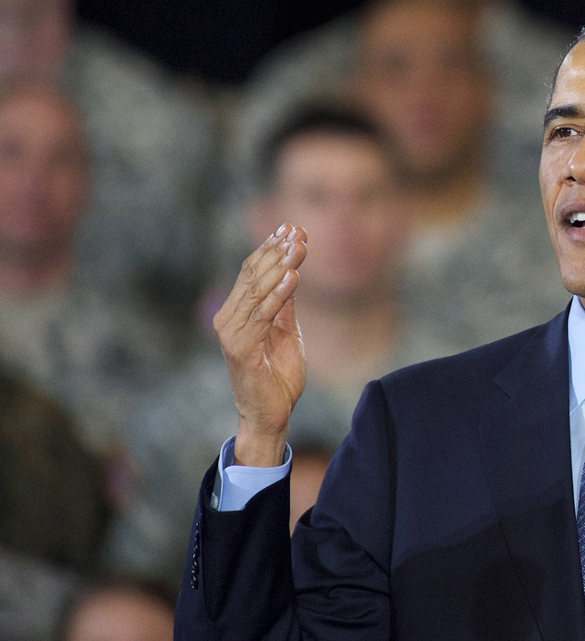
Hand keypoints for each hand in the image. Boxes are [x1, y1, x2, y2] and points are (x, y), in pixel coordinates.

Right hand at [213, 223, 307, 466]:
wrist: (270, 414)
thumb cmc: (277, 374)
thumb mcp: (286, 330)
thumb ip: (284, 302)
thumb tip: (292, 269)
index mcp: (237, 312)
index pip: (251, 271)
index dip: (271, 248)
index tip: (293, 227)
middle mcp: (228, 318)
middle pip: (253, 276)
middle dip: (277, 251)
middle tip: (299, 231)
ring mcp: (231, 334)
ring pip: (256, 292)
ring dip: (280, 267)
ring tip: (299, 247)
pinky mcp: (239, 350)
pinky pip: (261, 317)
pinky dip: (277, 296)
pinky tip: (293, 278)